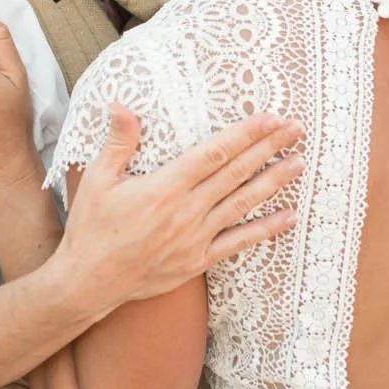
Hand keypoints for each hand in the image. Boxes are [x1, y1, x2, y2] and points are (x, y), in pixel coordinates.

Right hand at [60, 106, 304, 308]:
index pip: (213, 154)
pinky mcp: (198, 261)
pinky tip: (289, 217)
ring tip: (299, 163)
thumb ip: (117, 143)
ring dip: (274, 182)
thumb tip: (121, 106)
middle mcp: (185, 212)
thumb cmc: (91, 229)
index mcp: (164, 188)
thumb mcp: (97, 180)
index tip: (269, 119)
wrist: (89, 283)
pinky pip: (239, 242)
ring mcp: (195, 238)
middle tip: (296, 130)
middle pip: (236, 174)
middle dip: (268, 149)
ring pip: (243, 204)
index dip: (245, 134)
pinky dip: (265, 229)